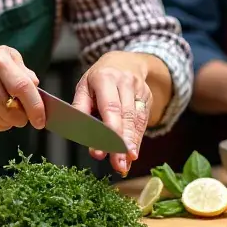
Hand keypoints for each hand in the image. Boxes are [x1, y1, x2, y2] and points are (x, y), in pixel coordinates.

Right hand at [0, 45, 44, 130]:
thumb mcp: (2, 54)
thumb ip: (22, 70)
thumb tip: (36, 88)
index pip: (24, 88)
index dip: (36, 107)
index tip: (41, 120)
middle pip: (14, 111)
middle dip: (22, 118)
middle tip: (21, 113)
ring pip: (4, 122)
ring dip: (8, 120)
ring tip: (2, 107)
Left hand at [73, 52, 152, 175]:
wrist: (125, 61)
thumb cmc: (98, 78)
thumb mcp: (84, 87)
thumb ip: (81, 107)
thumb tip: (78, 130)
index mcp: (105, 78)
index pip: (110, 107)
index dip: (110, 130)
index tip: (105, 150)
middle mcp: (125, 83)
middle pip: (126, 116)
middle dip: (122, 143)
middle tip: (118, 165)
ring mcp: (139, 90)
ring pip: (137, 121)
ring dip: (131, 145)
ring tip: (125, 164)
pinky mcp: (147, 99)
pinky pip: (143, 122)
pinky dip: (137, 140)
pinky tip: (132, 155)